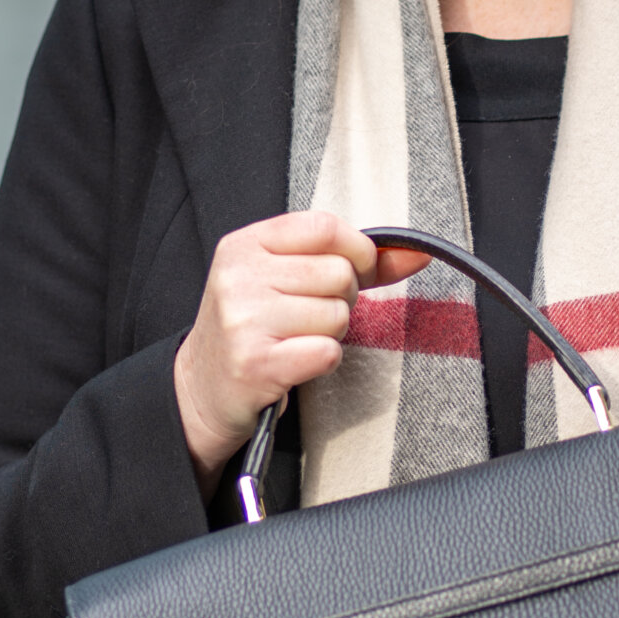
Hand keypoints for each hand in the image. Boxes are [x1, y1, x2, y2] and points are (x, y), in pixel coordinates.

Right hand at [174, 214, 427, 492]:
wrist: (200, 390)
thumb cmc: (253, 329)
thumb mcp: (284, 279)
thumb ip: (352, 261)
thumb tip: (418, 252)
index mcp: (245, 245)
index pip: (325, 227)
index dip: (356, 251)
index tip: (354, 271)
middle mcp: (239, 277)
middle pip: (339, 274)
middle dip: (342, 300)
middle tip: (311, 317)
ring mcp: (244, 320)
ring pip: (336, 314)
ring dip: (330, 333)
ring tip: (297, 339)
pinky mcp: (255, 363)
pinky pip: (326, 352)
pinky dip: (323, 360)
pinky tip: (296, 362)